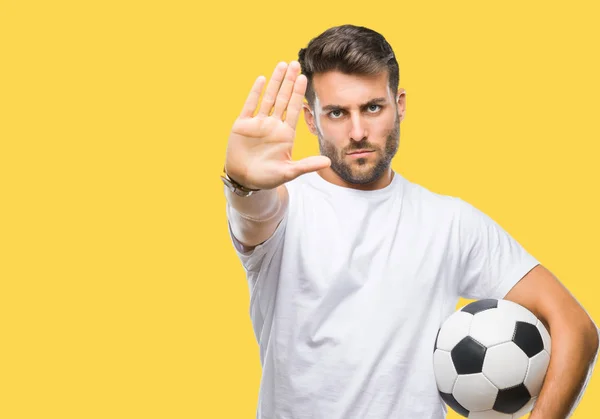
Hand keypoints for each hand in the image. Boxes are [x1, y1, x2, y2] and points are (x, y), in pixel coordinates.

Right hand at [224, 61, 330, 189]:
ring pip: (268, 98)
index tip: (304, 78)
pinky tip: (261, 79)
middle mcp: (273, 125)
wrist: (245, 180)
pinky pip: (250, 106)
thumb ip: (307, 165)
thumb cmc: (267, 178)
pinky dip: (255, 93)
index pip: (293, 109)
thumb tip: (328, 162)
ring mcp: (258, 124)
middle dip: (289, 81)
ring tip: (282, 65)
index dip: (298, 93)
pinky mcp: (243, 125)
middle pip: (282, 98)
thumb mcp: (289, 172)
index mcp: (285, 134)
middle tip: (295, 63)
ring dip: (274, 82)